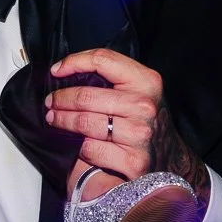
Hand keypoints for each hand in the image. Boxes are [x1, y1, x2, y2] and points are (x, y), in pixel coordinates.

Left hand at [46, 50, 208, 200]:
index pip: (103, 60)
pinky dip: (77, 147)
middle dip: (60, 99)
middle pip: (86, 96)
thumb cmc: (145, 120)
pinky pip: (90, 150)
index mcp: (146, 81)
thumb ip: (111, 77)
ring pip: (84, 123)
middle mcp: (144, 106)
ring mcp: (139, 135)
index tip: (56, 71)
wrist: (170, 157)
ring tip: (54, 119)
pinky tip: (74, 144)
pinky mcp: (132, 161)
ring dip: (62, 121)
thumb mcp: (139, 89)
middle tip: (50, 103)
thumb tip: (66, 71)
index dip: (74, 62)